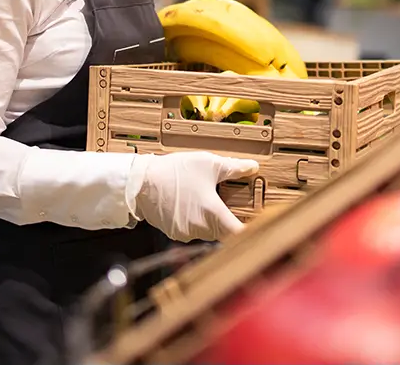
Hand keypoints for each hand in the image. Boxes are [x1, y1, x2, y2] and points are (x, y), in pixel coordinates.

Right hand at [126, 151, 258, 242]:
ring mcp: (186, 233)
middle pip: (224, 233)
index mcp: (212, 213)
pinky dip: (195, 220)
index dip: (251, 233)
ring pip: (208, 231)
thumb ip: (234, 168)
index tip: (259, 229)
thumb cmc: (175, 172)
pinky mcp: (174, 233)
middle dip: (229, 221)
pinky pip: (192, 230)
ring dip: (211, 220)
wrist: (141, 182)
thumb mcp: (208, 164)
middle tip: (233, 206)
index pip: (239, 234)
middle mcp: (200, 228)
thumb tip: (253, 167)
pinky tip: (190, 204)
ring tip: (206, 199)